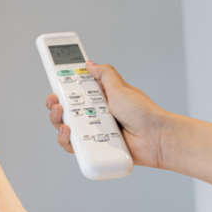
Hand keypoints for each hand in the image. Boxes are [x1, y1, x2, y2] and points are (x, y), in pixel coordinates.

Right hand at [45, 61, 168, 167]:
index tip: (54, 82)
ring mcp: (93, 131)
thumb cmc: (144, 114)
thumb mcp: (121, 87)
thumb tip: (89, 64)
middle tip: (56, 101)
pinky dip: (66, 140)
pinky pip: (73, 146)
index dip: (61, 88)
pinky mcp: (94, 147)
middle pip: (64, 110)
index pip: (74, 92)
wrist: (156, 138)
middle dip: (55, 104)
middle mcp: (94, 115)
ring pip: (64, 128)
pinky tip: (69, 133)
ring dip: (57, 121)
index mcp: (99, 99)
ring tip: (63, 116)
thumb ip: (105, 74)